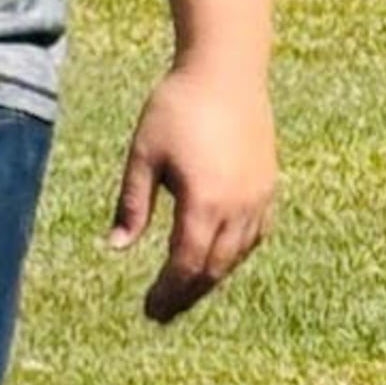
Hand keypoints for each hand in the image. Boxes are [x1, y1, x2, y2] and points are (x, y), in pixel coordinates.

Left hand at [110, 59, 276, 322]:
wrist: (227, 72)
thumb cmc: (178, 106)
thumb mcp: (143, 154)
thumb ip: (132, 203)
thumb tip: (117, 246)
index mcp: (204, 204)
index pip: (186, 265)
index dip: (167, 293)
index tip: (150, 311)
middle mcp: (237, 210)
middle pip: (213, 271)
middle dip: (187, 295)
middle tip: (163, 312)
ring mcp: (258, 202)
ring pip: (235, 258)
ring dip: (210, 278)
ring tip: (186, 289)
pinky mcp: (268, 190)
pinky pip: (253, 238)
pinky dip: (233, 255)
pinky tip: (217, 257)